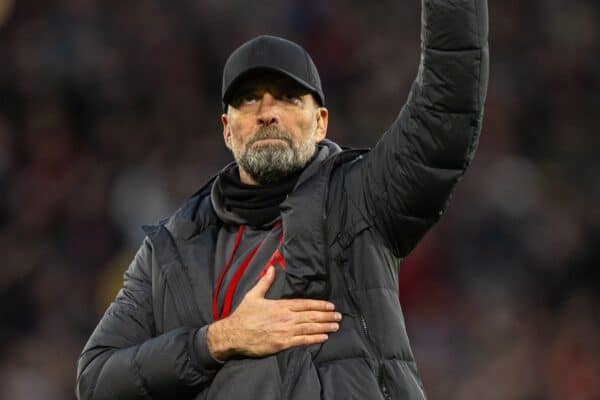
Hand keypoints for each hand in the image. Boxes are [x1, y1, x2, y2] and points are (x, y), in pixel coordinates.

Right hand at [207, 266, 340, 360]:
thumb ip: (265, 281)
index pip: (305, 304)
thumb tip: (272, 267)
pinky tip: (324, 337)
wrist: (233, 334)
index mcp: (281, 305)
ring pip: (310, 328)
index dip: (320, 305)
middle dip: (327, 316)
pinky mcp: (282, 343)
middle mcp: (286, 317)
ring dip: (325, 327)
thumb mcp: (254, 295)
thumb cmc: (243, 315)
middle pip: (311, 315)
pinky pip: (302, 341)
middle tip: (339, 317)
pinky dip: (314, 338)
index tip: (331, 306)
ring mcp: (285, 331)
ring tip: (335, 326)